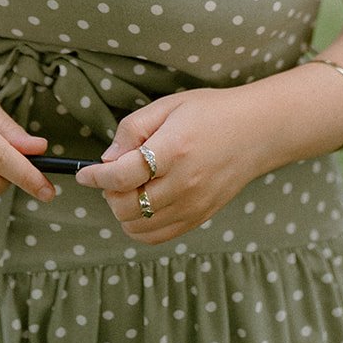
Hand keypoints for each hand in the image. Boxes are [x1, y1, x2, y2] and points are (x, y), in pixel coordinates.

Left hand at [75, 86, 264, 243]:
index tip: (85, 173)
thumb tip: (107, 158)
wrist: (257, 131)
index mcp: (172, 150)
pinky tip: (143, 205)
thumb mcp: (168, 106)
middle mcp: (182, 184)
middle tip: (113, 175)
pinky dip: (141, 226)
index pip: (120, 176)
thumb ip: (133, 129)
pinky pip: (158, 236)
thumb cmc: (211, 112)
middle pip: (125, 206)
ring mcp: (193, 205)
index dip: (95, 176)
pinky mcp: (200, 217)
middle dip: (109, 193)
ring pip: (138, 227)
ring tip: (130, 189)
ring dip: (123, 211)